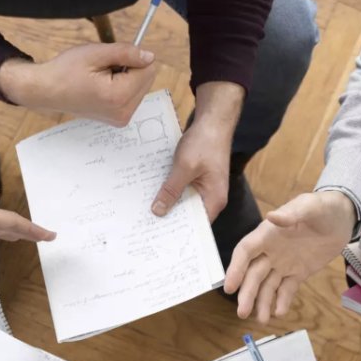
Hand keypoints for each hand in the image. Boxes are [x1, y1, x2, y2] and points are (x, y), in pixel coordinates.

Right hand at [0, 44, 155, 125]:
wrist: (48, 91)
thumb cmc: (66, 70)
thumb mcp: (96, 53)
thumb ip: (126, 53)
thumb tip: (150, 56)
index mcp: (118, 96)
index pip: (148, 70)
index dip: (132, 57)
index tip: (112, 58)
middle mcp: (123, 112)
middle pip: (147, 80)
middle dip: (130, 68)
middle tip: (104, 68)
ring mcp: (121, 119)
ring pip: (141, 87)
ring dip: (126, 77)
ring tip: (101, 78)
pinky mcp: (118, 120)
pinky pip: (132, 96)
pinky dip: (123, 87)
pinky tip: (103, 86)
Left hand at [151, 82, 243, 221]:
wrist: (213, 121)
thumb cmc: (205, 142)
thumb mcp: (185, 167)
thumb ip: (172, 190)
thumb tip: (158, 211)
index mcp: (214, 199)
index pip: (196, 225)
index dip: (178, 232)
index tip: (158, 239)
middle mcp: (211, 198)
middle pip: (188, 216)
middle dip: (170, 220)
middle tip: (146, 228)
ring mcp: (205, 188)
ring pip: (183, 203)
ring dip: (168, 205)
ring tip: (146, 215)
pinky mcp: (197, 180)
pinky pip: (182, 191)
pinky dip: (170, 192)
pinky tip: (154, 194)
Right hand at [225, 191, 356, 321]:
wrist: (342, 217)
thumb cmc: (323, 207)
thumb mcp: (309, 207)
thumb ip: (291, 214)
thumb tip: (271, 216)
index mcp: (268, 234)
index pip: (245, 252)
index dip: (235, 269)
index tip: (229, 287)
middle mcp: (271, 251)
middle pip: (253, 275)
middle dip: (247, 294)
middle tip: (242, 313)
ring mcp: (284, 264)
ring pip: (268, 286)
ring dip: (262, 302)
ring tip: (262, 320)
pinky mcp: (298, 273)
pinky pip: (287, 289)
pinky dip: (282, 300)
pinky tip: (280, 312)